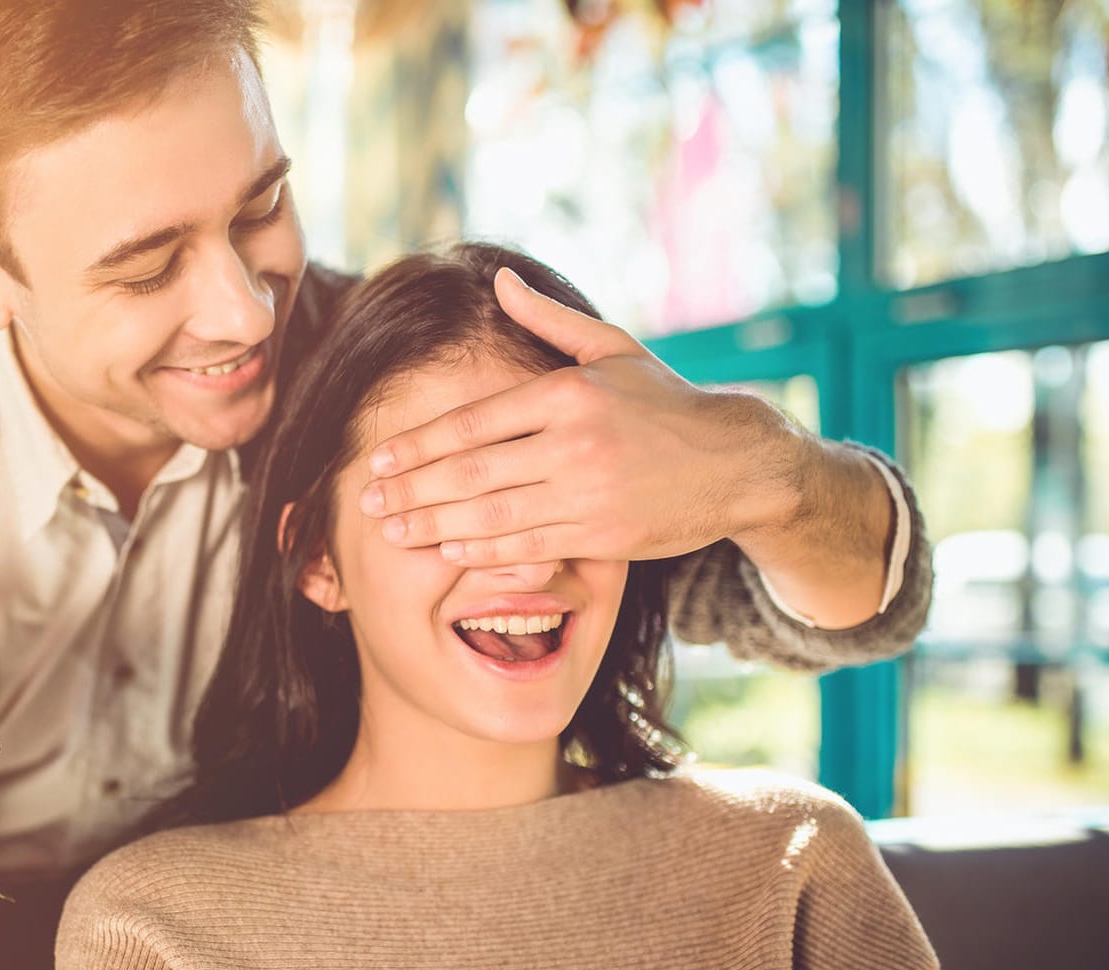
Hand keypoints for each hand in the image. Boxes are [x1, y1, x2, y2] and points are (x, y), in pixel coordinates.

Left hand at [358, 266, 801, 566]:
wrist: (739, 463)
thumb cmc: (667, 402)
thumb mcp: (613, 348)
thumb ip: (548, 320)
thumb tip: (497, 280)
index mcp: (567, 394)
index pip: (473, 422)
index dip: (418, 445)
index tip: (377, 459)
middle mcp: (573, 444)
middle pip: (470, 472)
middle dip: (412, 490)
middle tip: (368, 501)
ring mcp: (588, 494)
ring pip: (492, 514)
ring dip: (434, 524)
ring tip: (393, 530)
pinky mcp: (603, 537)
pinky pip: (529, 546)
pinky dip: (484, 550)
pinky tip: (449, 548)